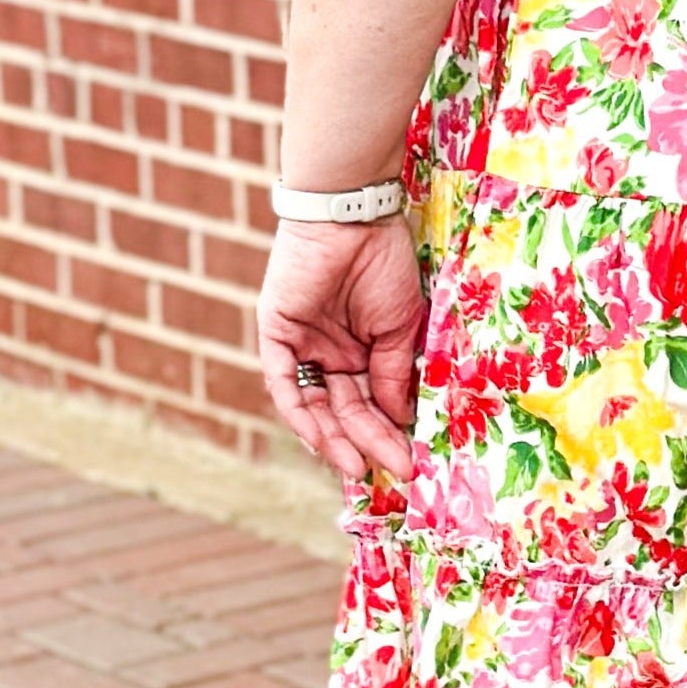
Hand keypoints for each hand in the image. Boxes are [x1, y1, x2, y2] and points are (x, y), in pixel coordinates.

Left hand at [256, 215, 425, 483]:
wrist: (354, 218)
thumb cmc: (383, 262)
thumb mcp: (400, 326)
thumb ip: (394, 374)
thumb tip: (400, 419)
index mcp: (360, 350)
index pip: (370, 403)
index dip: (387, 433)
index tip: (409, 460)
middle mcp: (329, 354)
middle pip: (343, 411)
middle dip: (367, 442)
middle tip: (393, 469)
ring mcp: (302, 346)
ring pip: (313, 406)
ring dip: (333, 439)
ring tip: (358, 466)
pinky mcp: (277, 336)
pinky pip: (284, 385)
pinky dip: (300, 415)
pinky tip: (322, 441)